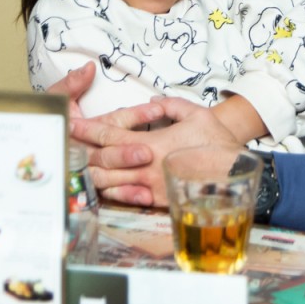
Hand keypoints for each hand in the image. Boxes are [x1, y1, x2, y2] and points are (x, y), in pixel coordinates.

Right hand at [46, 62, 166, 203]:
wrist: (32, 150)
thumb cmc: (51, 121)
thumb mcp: (56, 99)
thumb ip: (71, 84)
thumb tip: (89, 68)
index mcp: (77, 128)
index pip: (110, 122)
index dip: (134, 116)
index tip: (157, 111)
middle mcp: (81, 152)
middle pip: (105, 153)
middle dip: (125, 153)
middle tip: (148, 151)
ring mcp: (84, 172)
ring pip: (105, 175)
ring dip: (127, 176)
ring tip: (147, 174)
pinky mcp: (90, 189)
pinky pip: (107, 195)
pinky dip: (125, 196)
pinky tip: (145, 197)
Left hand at [73, 96, 240, 206]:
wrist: (236, 176)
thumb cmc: (218, 143)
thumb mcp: (196, 114)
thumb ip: (171, 105)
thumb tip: (153, 100)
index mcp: (151, 144)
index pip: (109, 136)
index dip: (87, 129)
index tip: (72, 124)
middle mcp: (145, 168)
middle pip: (102, 162)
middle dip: (82, 153)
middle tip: (69, 146)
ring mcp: (150, 188)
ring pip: (109, 184)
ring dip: (92, 176)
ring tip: (80, 168)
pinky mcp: (158, 203)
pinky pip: (128, 199)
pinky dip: (113, 193)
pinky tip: (106, 188)